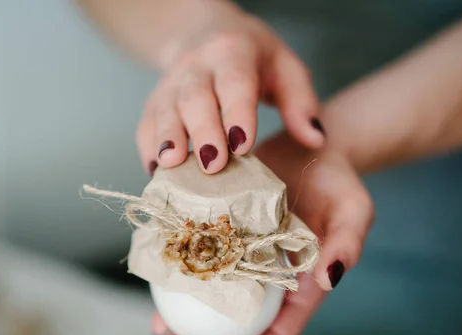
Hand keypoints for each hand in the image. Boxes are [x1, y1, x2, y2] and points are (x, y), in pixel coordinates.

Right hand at [136, 9, 324, 176]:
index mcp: (233, 53)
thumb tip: (316, 140)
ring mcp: (170, 84)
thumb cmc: (254, 59)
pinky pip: (145, 126)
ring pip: (164, 111)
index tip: (242, 146)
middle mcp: (196, 66)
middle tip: (213, 166)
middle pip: (194, 98)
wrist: (204, 35)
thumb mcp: (285, 68)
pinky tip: (156, 172)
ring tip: (171, 166)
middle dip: (202, 132)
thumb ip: (301, 103)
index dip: (237, 112)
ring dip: (167, 140)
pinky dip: (148, 149)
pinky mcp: (153, 103)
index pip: (235, 82)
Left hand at [150, 133, 373, 334]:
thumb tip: (329, 279)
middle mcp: (266, 286)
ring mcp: (241, 266)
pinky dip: (176, 293)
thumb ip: (348, 243)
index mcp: (300, 291)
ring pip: (210, 312)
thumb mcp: (352, 208)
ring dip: (182, 334)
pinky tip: (156, 303)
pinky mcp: (220, 242)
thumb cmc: (336, 182)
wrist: (307, 150)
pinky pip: (197, 274)